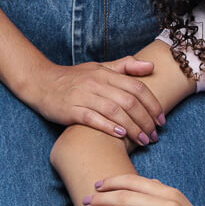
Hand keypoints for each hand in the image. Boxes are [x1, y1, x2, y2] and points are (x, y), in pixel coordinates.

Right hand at [37, 57, 165, 144]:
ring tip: (143, 140)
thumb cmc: (75, 78)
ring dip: (132, 128)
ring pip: (114, 111)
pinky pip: (93, 119)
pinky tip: (121, 135)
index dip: (152, 104)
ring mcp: (83, 97)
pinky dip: (109, 127)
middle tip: (155, 135)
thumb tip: (151, 65)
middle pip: (129, 101)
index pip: (137, 87)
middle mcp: (96, 83)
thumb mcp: (100, 67)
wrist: (42, 83)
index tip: (162, 119)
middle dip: (146, 120)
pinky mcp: (71, 110)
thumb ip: (125, 66)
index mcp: (106, 73)